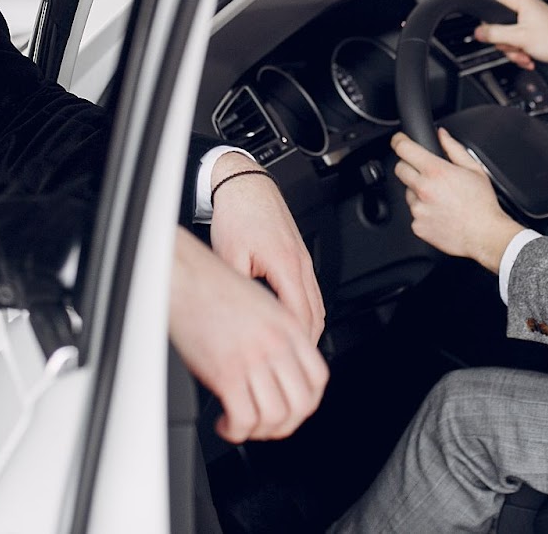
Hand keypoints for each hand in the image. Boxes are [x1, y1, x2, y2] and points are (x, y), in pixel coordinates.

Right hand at [169, 229, 329, 442]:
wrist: (183, 276)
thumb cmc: (210, 286)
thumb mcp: (260, 305)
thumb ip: (274, 336)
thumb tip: (274, 370)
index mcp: (287, 326)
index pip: (318, 377)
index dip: (308, 402)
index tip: (293, 409)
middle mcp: (275, 343)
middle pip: (302, 403)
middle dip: (286, 424)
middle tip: (267, 427)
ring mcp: (253, 359)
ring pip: (276, 416)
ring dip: (260, 431)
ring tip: (242, 426)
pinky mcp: (227, 373)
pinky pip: (244, 419)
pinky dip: (236, 431)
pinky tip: (226, 424)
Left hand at [209, 158, 325, 342]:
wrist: (245, 184)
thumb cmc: (237, 214)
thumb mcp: (229, 257)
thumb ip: (236, 290)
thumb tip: (231, 318)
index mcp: (286, 265)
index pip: (300, 316)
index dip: (294, 343)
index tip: (284, 360)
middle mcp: (301, 263)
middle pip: (316, 314)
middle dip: (306, 343)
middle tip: (290, 363)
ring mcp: (303, 259)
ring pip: (318, 303)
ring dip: (308, 327)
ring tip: (292, 349)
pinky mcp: (298, 255)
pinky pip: (311, 290)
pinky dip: (305, 310)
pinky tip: (290, 319)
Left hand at [392, 130, 522, 273]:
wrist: (485, 235)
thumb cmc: (482, 204)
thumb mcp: (474, 169)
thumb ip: (454, 148)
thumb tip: (442, 135)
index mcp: (436, 172)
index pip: (404, 149)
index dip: (399, 141)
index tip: (398, 140)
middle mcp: (423, 189)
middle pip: (400, 169)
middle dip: (409, 167)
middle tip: (426, 173)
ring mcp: (418, 209)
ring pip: (408, 192)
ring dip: (418, 192)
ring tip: (440, 198)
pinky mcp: (417, 226)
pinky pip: (414, 213)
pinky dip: (423, 211)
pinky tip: (439, 212)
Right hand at [474, 0, 547, 72]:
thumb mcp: (519, 37)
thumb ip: (494, 34)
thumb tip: (477, 31)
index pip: (491, 12)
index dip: (494, 30)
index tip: (503, 40)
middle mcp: (524, 6)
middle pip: (499, 29)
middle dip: (508, 45)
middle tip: (519, 48)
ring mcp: (529, 19)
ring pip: (509, 39)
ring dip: (516, 52)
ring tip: (527, 55)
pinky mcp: (533, 31)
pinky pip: (518, 43)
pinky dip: (523, 53)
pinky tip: (530, 57)